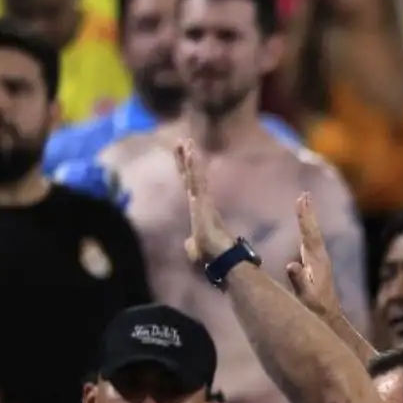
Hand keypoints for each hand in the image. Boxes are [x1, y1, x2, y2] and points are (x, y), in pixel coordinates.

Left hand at [172, 139, 235, 263]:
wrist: (220, 262)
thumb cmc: (211, 259)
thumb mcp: (195, 251)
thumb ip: (191, 244)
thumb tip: (187, 243)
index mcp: (199, 212)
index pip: (189, 187)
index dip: (185, 171)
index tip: (181, 155)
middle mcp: (201, 204)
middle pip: (190, 177)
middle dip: (185, 159)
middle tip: (183, 140)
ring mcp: (203, 202)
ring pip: (194, 176)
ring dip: (190, 159)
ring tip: (187, 141)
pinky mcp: (203, 203)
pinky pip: (197, 181)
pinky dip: (194, 167)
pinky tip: (191, 154)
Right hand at [285, 192, 340, 319]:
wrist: (330, 318)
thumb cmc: (316, 308)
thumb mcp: (306, 296)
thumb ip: (299, 281)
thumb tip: (291, 265)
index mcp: (316, 261)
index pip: (309, 234)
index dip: (304, 217)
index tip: (301, 200)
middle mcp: (320, 258)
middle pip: (312, 230)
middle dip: (308, 213)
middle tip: (305, 195)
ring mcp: (320, 261)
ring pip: (313, 234)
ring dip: (308, 219)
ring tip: (305, 203)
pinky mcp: (318, 265)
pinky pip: (311, 241)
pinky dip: (307, 230)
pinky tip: (305, 229)